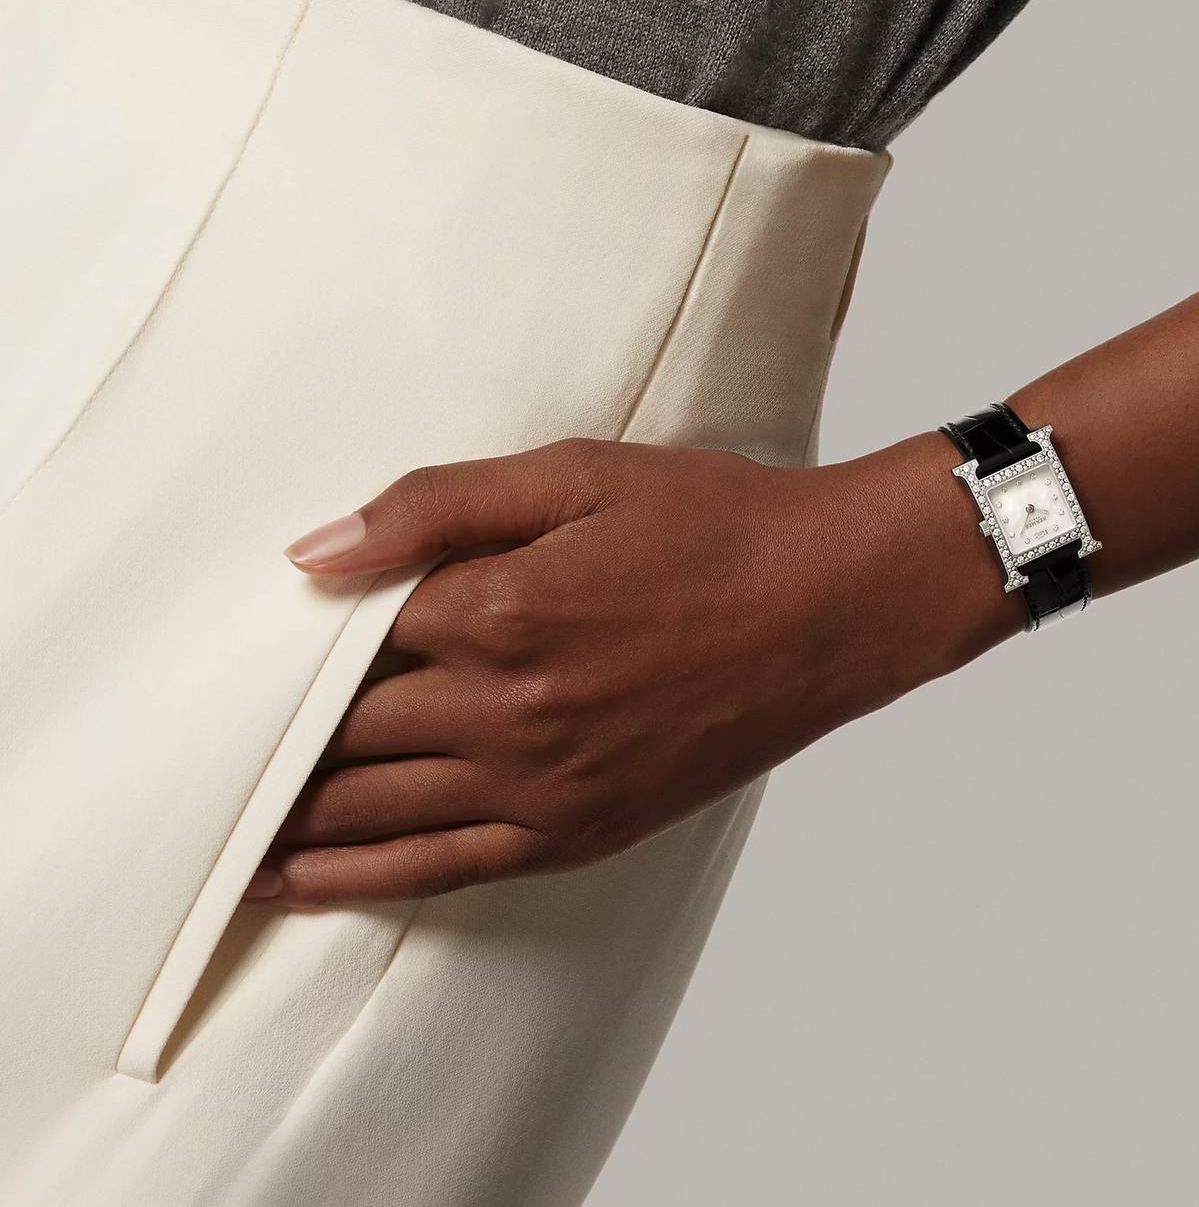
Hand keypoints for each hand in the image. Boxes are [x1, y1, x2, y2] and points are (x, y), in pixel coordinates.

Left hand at [247, 434, 1015, 904]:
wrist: (834, 605)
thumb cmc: (716, 525)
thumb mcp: (578, 475)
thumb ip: (439, 507)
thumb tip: (316, 550)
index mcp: (503, 609)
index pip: (347, 642)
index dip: (287, 652)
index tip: (239, 656)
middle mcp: (512, 710)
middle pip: (344, 735)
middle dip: (273, 739)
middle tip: (207, 741)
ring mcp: (546, 783)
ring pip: (373, 812)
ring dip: (289, 818)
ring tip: (217, 828)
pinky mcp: (580, 827)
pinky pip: (442, 868)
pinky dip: (358, 878)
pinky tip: (300, 881)